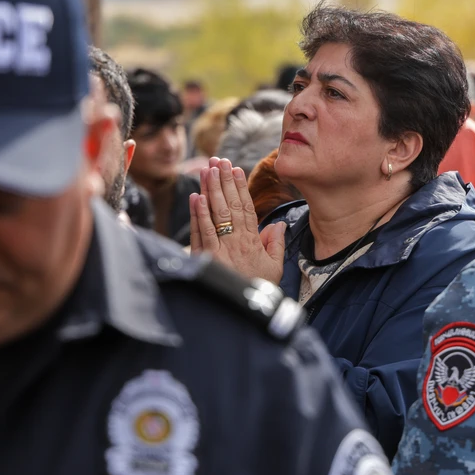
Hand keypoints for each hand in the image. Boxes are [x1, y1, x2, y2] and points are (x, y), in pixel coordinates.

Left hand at [189, 157, 285, 283]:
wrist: (242, 313)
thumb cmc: (258, 290)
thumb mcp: (274, 269)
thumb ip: (276, 245)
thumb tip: (278, 225)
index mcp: (253, 242)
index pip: (246, 208)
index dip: (240, 187)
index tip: (236, 169)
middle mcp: (235, 242)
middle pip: (228, 206)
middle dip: (223, 181)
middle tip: (218, 160)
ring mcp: (219, 249)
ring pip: (214, 214)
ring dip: (210, 190)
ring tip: (206, 170)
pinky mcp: (205, 259)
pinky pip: (202, 233)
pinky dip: (198, 215)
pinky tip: (196, 198)